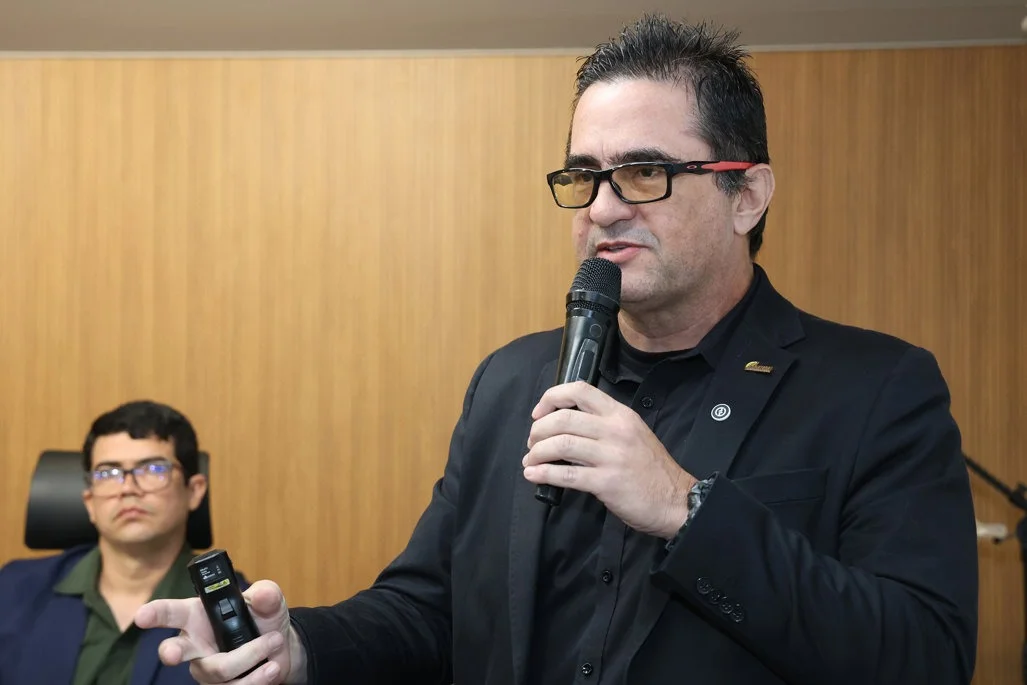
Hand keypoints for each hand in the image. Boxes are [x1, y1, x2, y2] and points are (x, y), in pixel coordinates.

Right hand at [135, 580, 306, 683]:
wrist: (282, 649)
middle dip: (171, 652)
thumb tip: (262, 594)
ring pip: (218, 670)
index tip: (142, 615)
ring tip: (274, 643)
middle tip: (173, 653)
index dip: (154, 614)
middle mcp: (196, 645)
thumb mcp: (269, 602)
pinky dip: (258, 677)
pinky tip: (272, 667)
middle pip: (174, 651)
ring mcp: (206, 669)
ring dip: (251, 656)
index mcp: (199, 616)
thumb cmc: (264, 619)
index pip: (170, 613)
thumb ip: (266, 595)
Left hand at [522, 381, 696, 538]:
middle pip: (563, 419)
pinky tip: (534, 476)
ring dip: (537, 453)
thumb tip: (563, 427)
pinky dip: (544, 474)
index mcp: (620, 414)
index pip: (580, 390)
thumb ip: (603, 425)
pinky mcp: (607, 482)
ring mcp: (612, 456)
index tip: (539, 413)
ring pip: (561, 444)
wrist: (676, 500)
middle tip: (532, 443)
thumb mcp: (632, 434)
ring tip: (530, 461)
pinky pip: (567, 475)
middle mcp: (615, 430)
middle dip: (538, 430)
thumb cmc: (651, 469)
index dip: (551, 398)